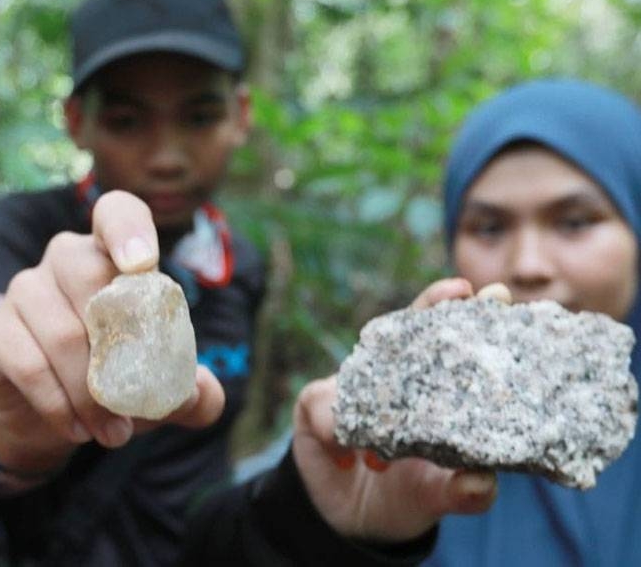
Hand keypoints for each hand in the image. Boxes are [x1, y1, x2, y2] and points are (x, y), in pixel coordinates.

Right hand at [0, 191, 224, 473]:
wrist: (49, 417)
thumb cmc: (112, 380)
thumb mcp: (158, 389)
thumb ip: (191, 391)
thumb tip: (202, 394)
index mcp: (111, 255)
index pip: (116, 213)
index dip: (128, 229)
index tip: (143, 264)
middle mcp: (64, 259)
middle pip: (90, 275)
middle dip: (118, 349)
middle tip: (134, 408)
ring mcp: (24, 290)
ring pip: (61, 332)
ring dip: (91, 393)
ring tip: (112, 433)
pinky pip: (28, 364)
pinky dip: (58, 404)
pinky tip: (76, 430)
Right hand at [290, 278, 504, 542]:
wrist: (352, 519)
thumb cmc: (408, 493)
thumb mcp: (440, 496)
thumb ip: (464, 491)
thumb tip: (482, 481)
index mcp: (430, 391)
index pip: (451, 343)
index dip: (468, 315)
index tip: (493, 294)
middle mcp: (391, 377)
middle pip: (409, 330)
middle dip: (433, 305)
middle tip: (459, 289)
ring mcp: (351, 388)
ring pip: (358, 367)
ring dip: (373, 378)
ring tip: (394, 399)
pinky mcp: (315, 409)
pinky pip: (322, 410)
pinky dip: (334, 433)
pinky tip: (350, 459)